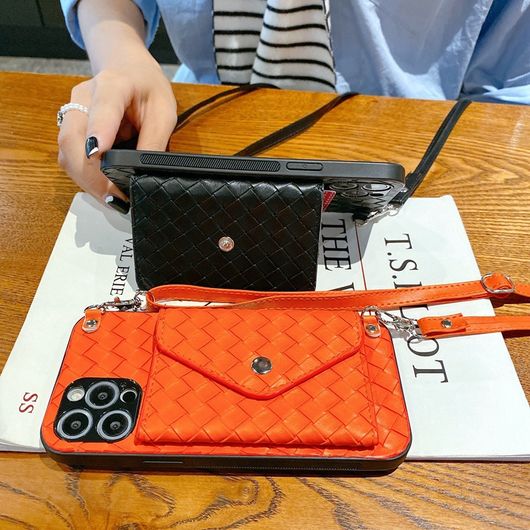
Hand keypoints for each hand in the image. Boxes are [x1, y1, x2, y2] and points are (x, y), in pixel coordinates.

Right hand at [57, 59, 176, 209]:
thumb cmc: (148, 89)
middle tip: (117, 199)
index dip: (99, 130)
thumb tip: (144, 176)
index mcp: (114, 85)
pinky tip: (104, 189)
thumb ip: (155, 141)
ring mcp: (72, 113)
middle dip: (92, 175)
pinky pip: (70, 158)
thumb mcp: (164, 112)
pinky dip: (86, 178)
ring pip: (67, 153)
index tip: (97, 152)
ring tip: (113, 199)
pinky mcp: (69, 129)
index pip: (103, 107)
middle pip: (74, 139)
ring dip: (87, 181)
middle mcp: (84, 97)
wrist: (127, 69)